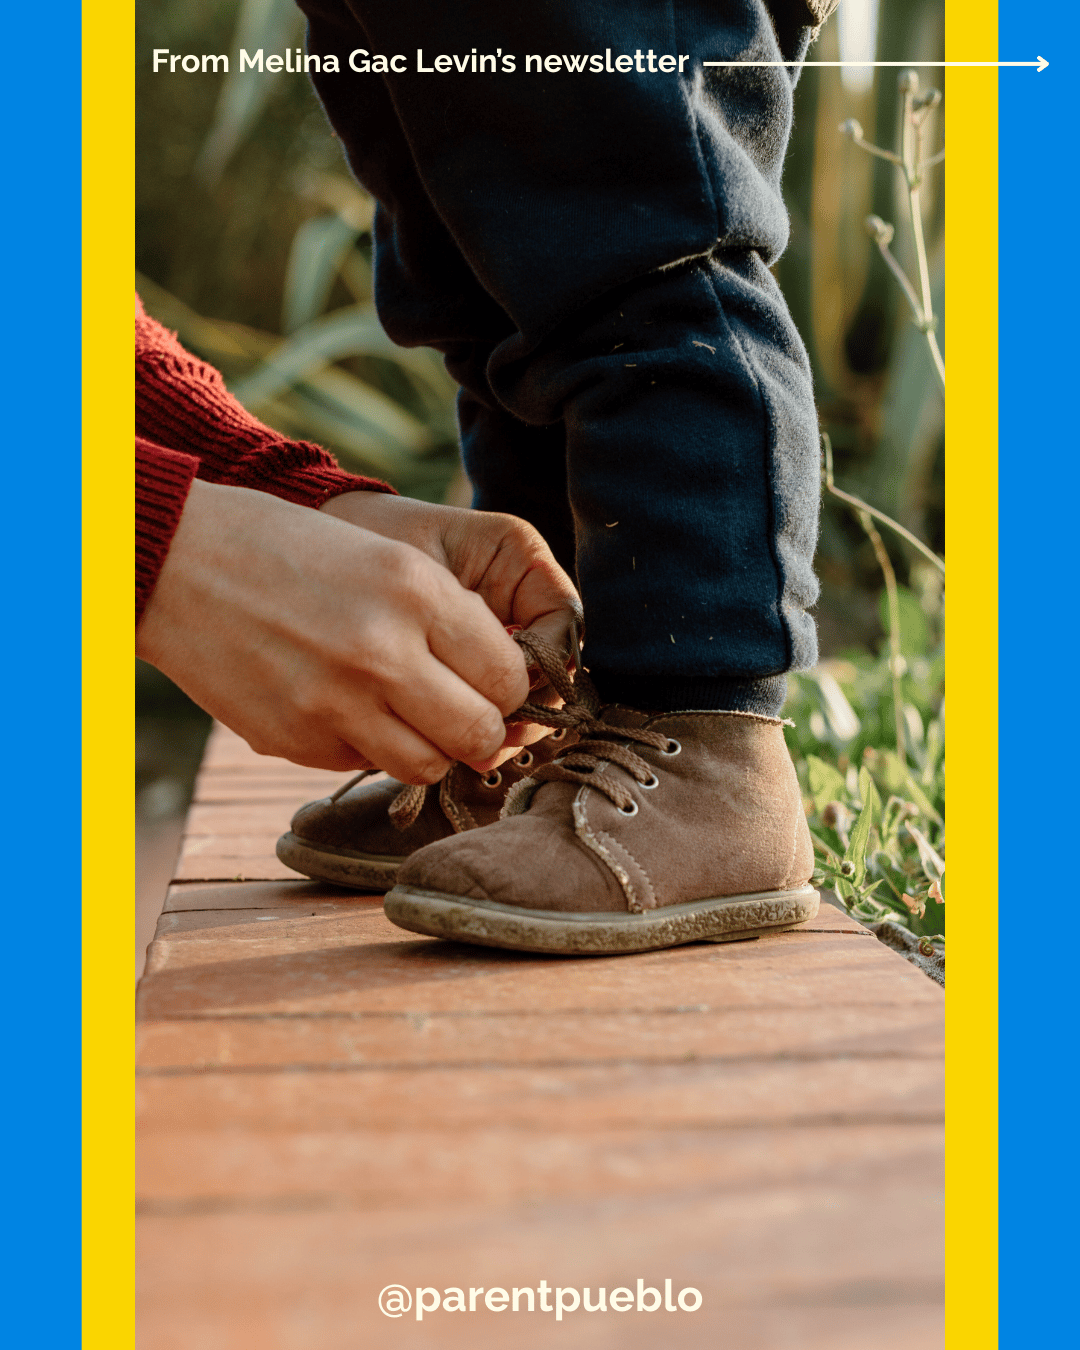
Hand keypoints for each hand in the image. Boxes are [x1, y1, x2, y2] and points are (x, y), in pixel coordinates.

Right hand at [137, 481, 540, 780]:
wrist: (181, 561)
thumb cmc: (296, 552)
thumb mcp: (391, 559)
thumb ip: (455, 622)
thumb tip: (507, 694)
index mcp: (418, 593)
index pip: (508, 676)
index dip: (511, 688)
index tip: (496, 684)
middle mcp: (383, 653)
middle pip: (480, 734)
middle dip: (484, 731)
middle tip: (465, 713)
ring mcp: (336, 704)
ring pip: (429, 765)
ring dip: (431, 747)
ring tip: (407, 713)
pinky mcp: (297, 740)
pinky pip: (366, 764)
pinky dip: (370, 745)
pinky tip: (345, 706)